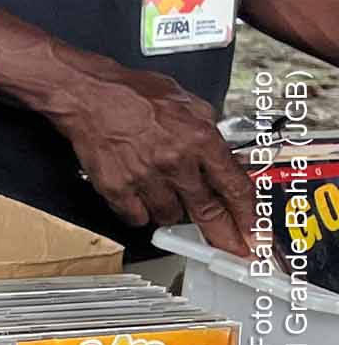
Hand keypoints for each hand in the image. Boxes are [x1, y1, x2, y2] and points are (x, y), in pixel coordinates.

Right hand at [54, 67, 254, 258]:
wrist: (88, 95)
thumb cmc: (132, 93)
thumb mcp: (187, 101)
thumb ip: (207, 130)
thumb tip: (221, 153)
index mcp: (198, 138)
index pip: (234, 186)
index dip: (249, 215)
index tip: (255, 232)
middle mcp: (175, 161)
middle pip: (207, 212)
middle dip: (223, 236)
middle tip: (232, 251)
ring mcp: (145, 178)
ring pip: (170, 216)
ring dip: (172, 211)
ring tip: (165, 194)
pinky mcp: (117, 188)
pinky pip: (136, 216)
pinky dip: (140, 212)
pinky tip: (140, 197)